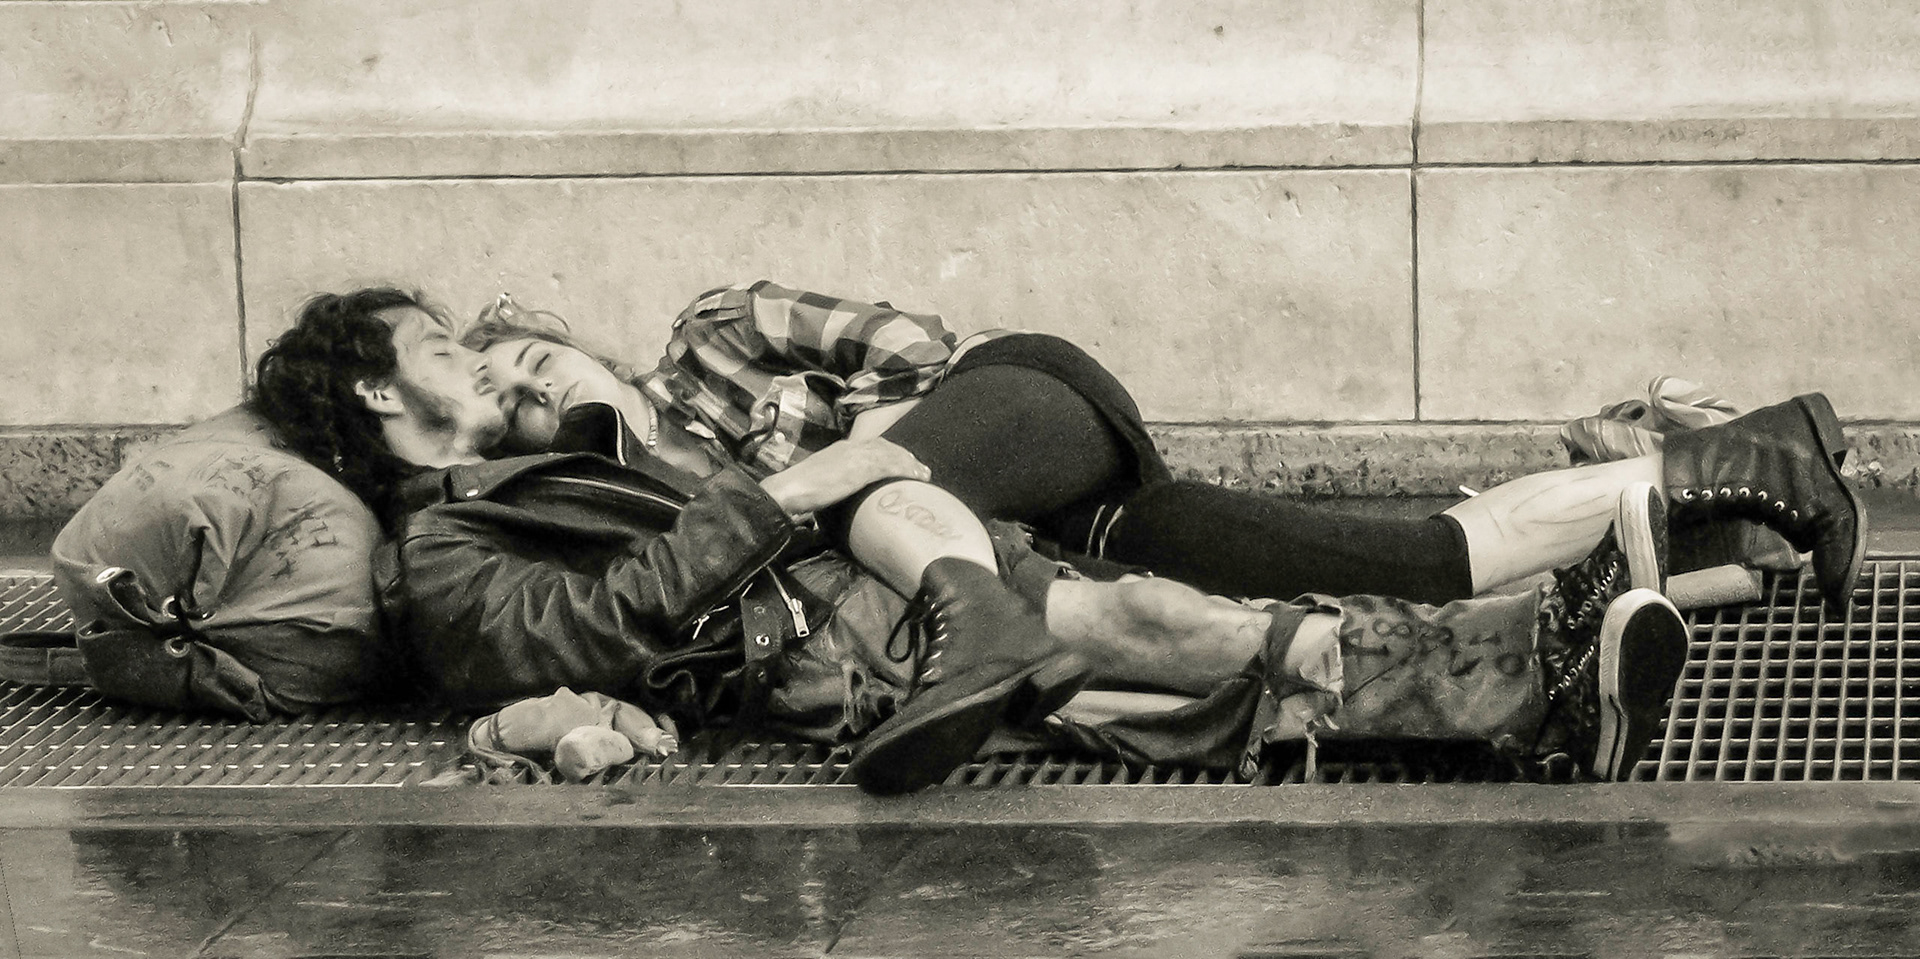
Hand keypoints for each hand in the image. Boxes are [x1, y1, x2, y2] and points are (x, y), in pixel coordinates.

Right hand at [759, 437, 930, 514]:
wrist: (788, 491)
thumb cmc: (798, 493)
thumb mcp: (821, 483)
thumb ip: (835, 483)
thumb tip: (841, 497)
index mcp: (839, 449)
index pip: (870, 446)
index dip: (889, 453)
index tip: (902, 462)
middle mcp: (849, 447)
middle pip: (884, 447)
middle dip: (903, 457)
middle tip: (919, 469)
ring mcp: (854, 456)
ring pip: (890, 455)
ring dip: (909, 464)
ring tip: (923, 475)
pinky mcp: (859, 467)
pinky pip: (888, 466)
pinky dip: (904, 470)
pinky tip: (915, 478)